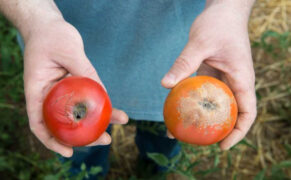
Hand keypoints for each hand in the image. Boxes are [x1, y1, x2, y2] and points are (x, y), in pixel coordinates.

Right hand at [23, 17, 127, 156]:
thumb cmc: (52, 35)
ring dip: (97, 122)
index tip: (68, 151)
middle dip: (83, 136)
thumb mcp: (68, 49)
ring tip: (120, 120)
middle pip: (62, 124)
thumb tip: (102, 92)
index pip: (39, 122)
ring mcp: (63, 91)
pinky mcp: (75, 84)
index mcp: (37, 90)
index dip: (51, 141)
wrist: (49, 27)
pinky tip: (115, 109)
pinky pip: (87, 98)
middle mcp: (49, 95)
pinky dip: (100, 106)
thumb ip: (83, 70)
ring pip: (78, 113)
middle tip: (106, 140)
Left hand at [162, 0, 256, 149]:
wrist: (223, 10)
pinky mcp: (212, 74)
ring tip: (179, 129)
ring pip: (215, 105)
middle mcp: (235, 82)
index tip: (222, 146)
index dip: (238, 133)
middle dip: (217, 130)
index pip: (247, 112)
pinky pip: (204, 93)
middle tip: (195, 141)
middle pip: (231, 114)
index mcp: (242, 78)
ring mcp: (224, 79)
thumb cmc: (219, 24)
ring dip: (201, 118)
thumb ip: (184, 63)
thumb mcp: (200, 43)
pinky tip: (176, 107)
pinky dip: (193, 102)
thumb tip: (165, 85)